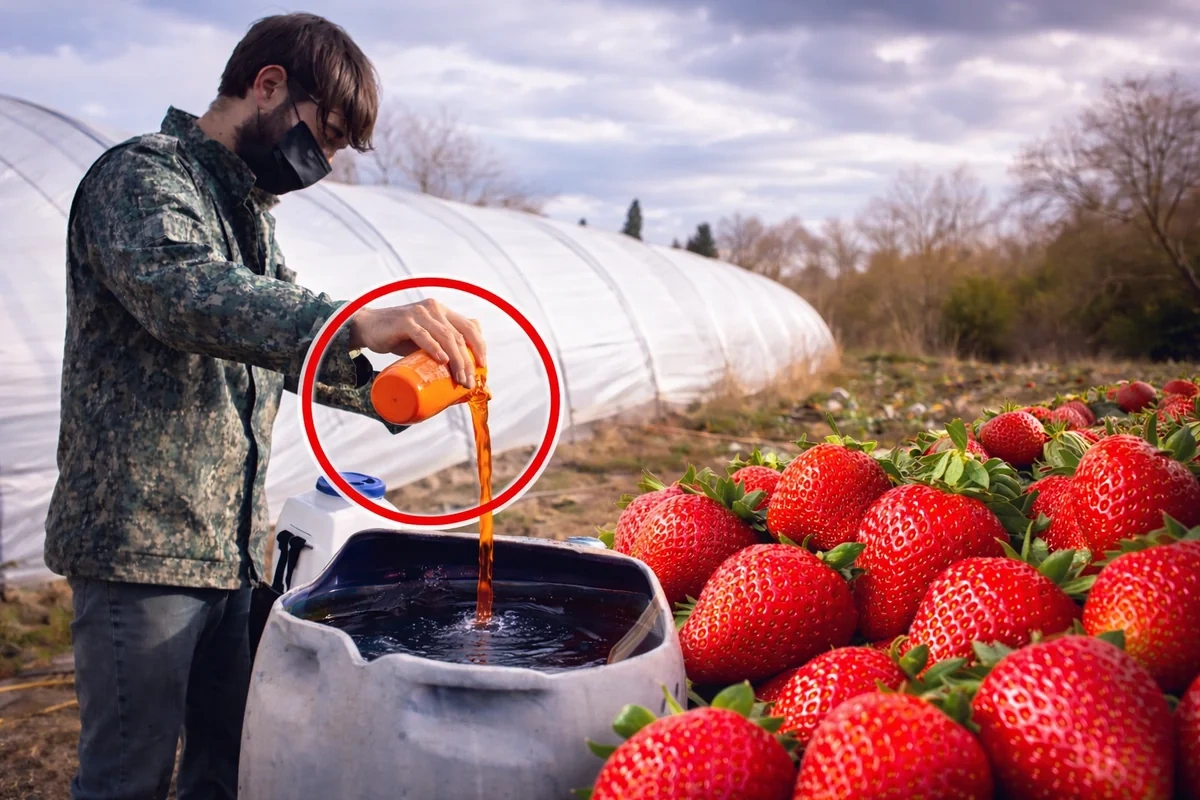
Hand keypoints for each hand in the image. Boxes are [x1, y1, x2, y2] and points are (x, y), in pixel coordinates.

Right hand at [349, 298, 486, 388]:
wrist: (368, 328)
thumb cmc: (400, 337)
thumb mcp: (425, 341)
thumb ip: (441, 347)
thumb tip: (463, 372)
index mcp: (443, 312)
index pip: (469, 327)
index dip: (479, 346)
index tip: (483, 367)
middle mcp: (434, 309)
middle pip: (458, 336)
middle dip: (467, 361)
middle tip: (469, 382)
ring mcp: (419, 313)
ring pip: (445, 336)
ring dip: (456, 360)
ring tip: (460, 378)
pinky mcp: (404, 321)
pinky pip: (423, 334)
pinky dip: (434, 348)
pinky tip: (442, 360)